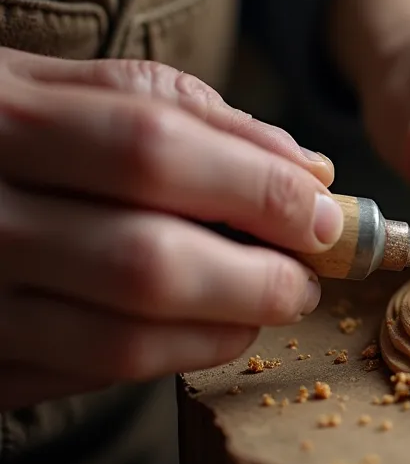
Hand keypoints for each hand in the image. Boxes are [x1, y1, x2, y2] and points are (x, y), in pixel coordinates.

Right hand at [0, 48, 341, 409]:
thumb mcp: (60, 86)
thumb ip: (181, 110)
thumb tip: (306, 170)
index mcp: (4, 117)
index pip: (153, 151)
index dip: (256, 187)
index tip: (323, 213)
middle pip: (145, 261)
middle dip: (255, 278)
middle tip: (308, 277)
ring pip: (120, 339)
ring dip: (223, 328)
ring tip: (268, 303)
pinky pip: (86, 377)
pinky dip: (166, 357)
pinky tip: (202, 328)